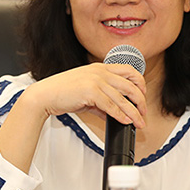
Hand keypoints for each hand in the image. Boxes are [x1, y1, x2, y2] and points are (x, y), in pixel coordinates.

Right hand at [22, 63, 146, 127]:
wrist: (45, 95)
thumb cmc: (63, 92)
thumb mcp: (87, 93)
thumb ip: (102, 101)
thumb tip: (115, 114)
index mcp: (101, 67)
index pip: (129, 71)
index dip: (140, 84)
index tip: (143, 96)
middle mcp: (101, 72)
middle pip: (131, 85)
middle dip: (141, 101)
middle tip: (143, 112)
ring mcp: (96, 81)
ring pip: (123, 98)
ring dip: (134, 112)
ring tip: (139, 122)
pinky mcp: (91, 92)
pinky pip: (111, 106)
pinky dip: (120, 115)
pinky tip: (125, 121)